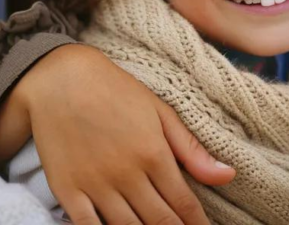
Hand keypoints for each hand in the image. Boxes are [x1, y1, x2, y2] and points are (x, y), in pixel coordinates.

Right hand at [0, 43, 234, 224]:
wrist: (60, 78)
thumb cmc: (114, 89)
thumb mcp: (158, 110)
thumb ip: (190, 148)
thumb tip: (228, 175)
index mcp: (153, 152)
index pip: (183, 204)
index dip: (196, 223)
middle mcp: (126, 174)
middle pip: (159, 221)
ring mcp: (96, 185)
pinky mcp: (68, 191)